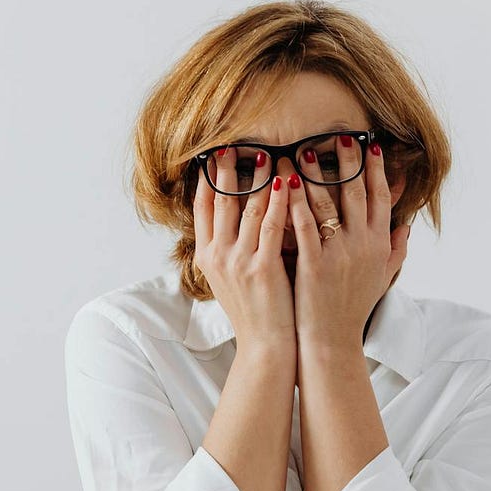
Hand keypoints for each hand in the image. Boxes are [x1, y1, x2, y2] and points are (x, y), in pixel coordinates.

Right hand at [192, 148, 296, 351]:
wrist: (265, 346)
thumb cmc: (253, 312)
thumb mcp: (227, 279)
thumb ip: (227, 248)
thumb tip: (231, 217)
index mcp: (206, 256)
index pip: (202, 207)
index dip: (208, 178)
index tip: (213, 155)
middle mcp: (217, 255)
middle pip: (221, 201)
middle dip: (228, 169)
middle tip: (235, 143)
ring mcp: (239, 261)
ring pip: (248, 207)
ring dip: (258, 177)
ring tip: (266, 153)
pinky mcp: (263, 268)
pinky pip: (272, 225)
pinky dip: (279, 200)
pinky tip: (287, 181)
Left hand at [285, 135, 410, 349]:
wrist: (333, 342)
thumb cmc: (353, 309)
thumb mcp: (383, 278)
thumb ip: (396, 249)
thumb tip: (406, 223)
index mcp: (379, 244)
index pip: (380, 197)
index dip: (376, 169)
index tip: (369, 144)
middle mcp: (363, 245)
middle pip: (357, 193)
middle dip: (349, 161)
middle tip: (340, 134)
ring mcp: (339, 254)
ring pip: (328, 204)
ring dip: (315, 174)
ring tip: (304, 150)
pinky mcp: (314, 265)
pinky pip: (304, 227)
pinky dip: (295, 203)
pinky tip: (286, 183)